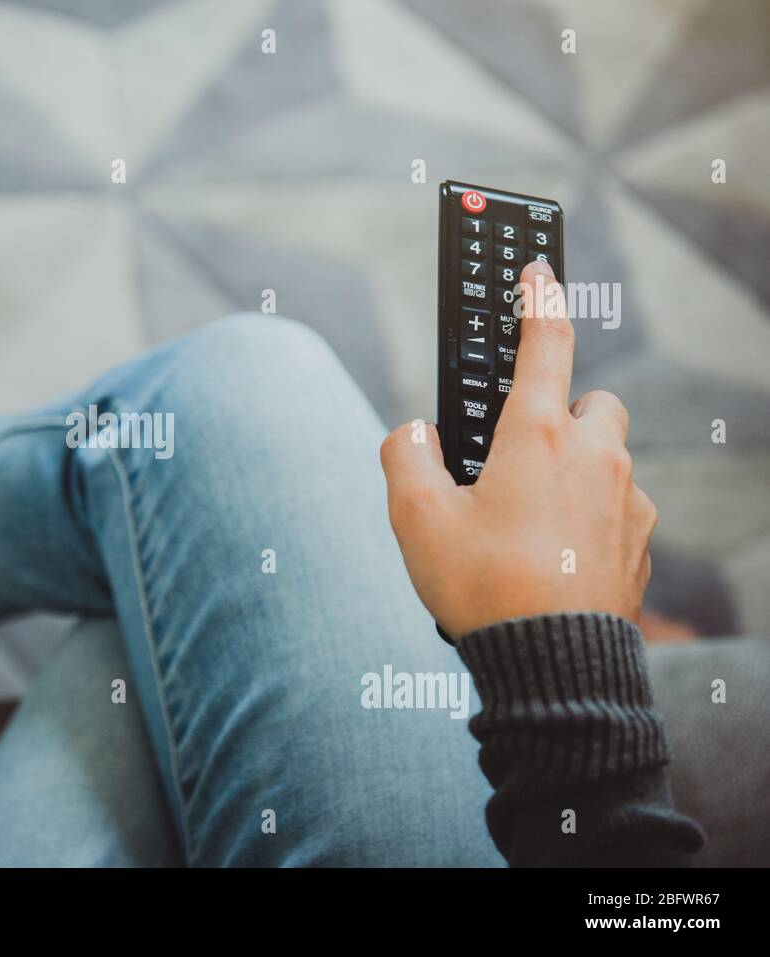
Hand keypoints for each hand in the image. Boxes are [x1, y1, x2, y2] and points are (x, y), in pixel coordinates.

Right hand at [380, 260, 655, 637]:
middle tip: (512, 453)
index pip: (546, 342)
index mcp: (535, 436)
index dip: (539, 297)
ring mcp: (627, 500)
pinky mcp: (641, 542)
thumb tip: (413, 433)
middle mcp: (593, 456)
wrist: (552, 666)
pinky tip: (554, 554)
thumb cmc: (483, 587)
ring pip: (604, 456)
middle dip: (557, 411)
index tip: (539, 268)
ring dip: (573, 467)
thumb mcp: (415, 519)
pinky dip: (590, 513)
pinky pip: (618, 506)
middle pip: (588, 401)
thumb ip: (404, 456)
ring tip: (526, 518)